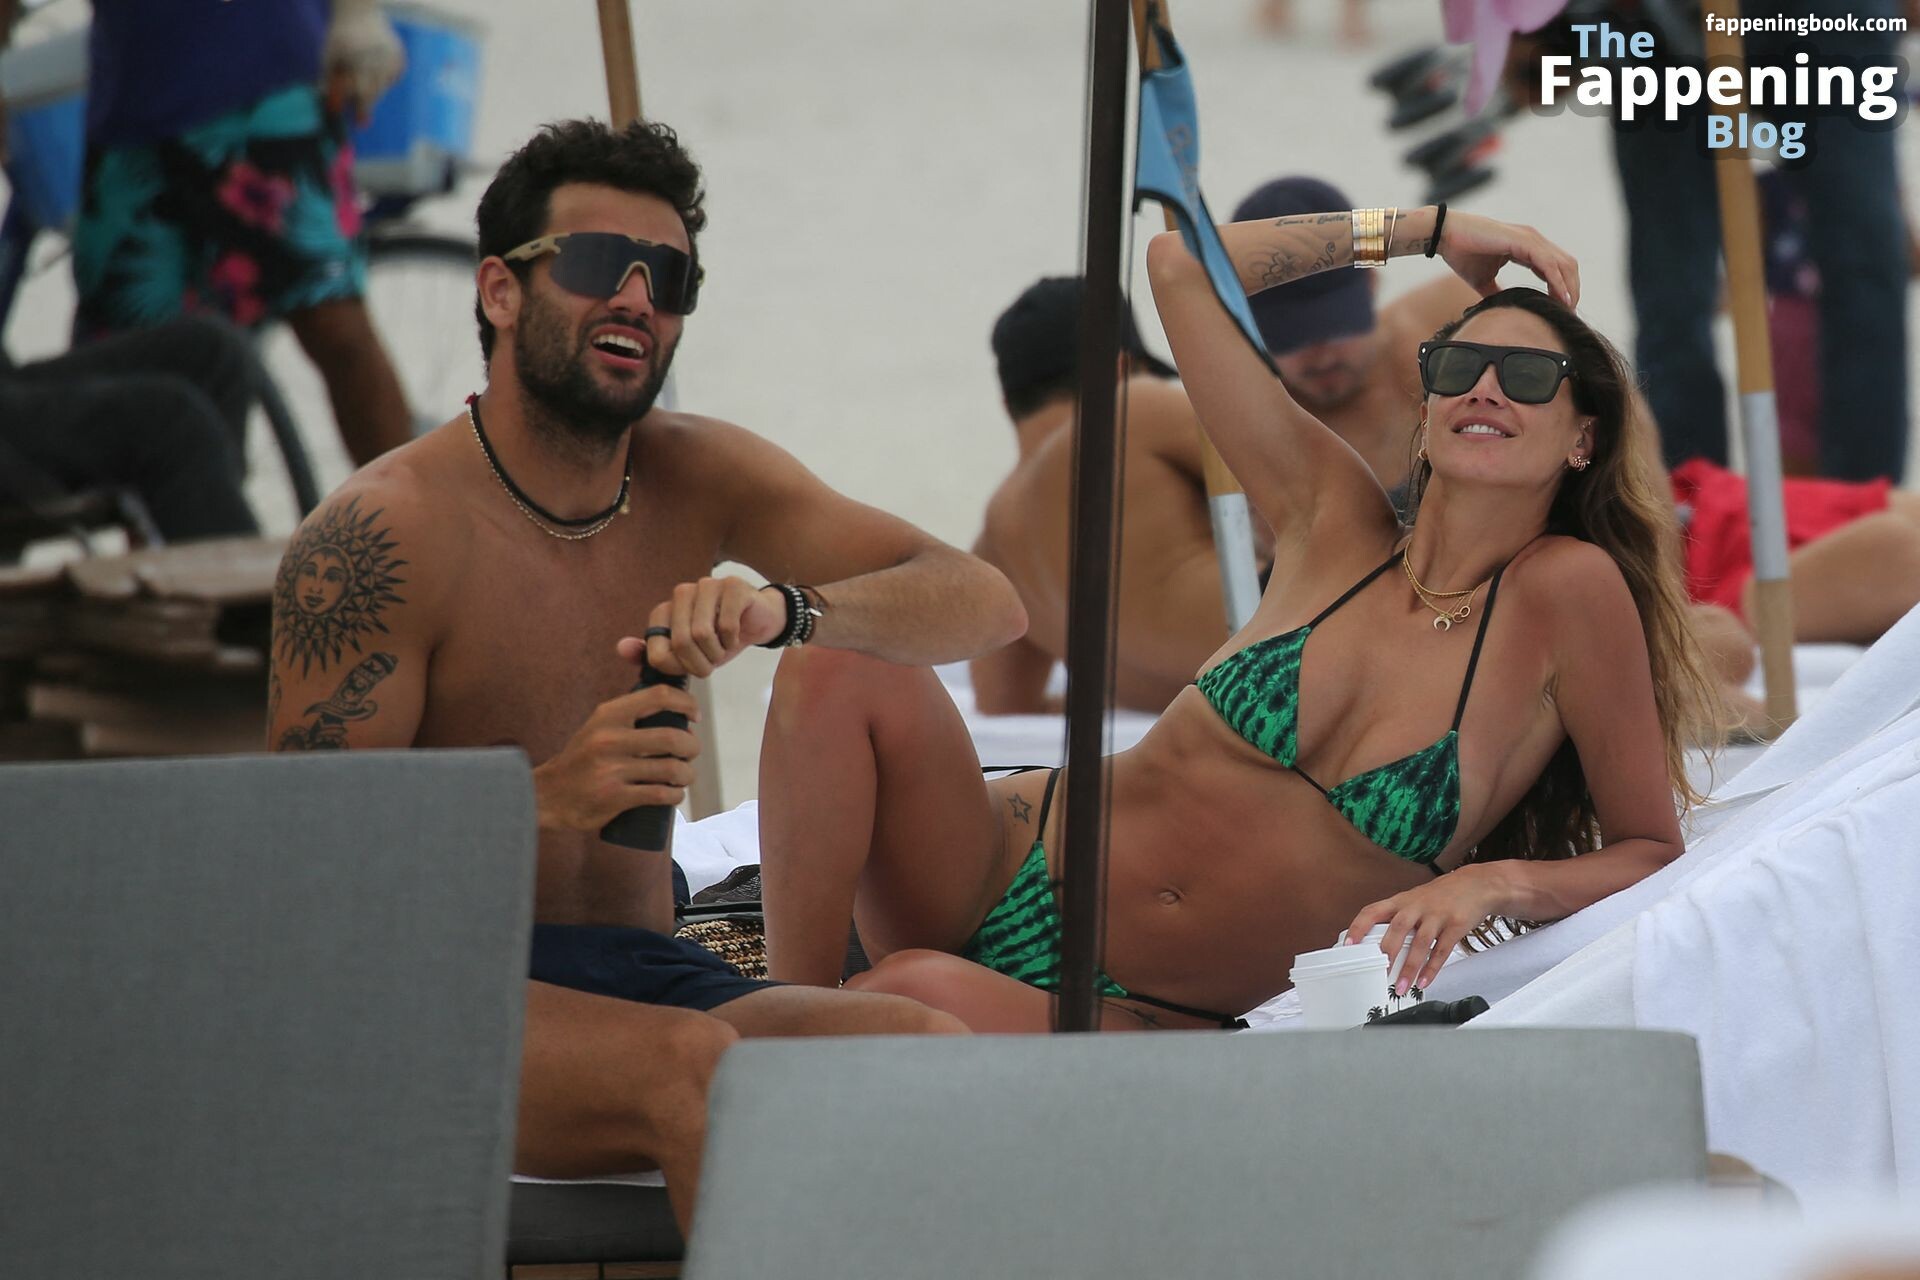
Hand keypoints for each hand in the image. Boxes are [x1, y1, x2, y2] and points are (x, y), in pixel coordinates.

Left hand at [322, 2, 405, 122]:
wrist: (360, 13)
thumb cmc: (340, 36)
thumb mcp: (329, 55)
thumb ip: (328, 79)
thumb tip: (328, 105)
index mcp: (358, 56)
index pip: (363, 90)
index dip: (361, 109)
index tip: (360, 124)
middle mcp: (378, 57)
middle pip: (376, 91)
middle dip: (366, 103)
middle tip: (360, 115)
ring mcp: (392, 57)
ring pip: (384, 87)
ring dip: (373, 90)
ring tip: (362, 74)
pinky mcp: (401, 58)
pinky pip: (392, 79)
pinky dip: (383, 80)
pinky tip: (375, 67)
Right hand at [532, 683, 701, 831]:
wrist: (548, 795)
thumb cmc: (582, 759)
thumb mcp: (599, 726)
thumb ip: (630, 715)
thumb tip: (678, 714)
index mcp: (609, 715)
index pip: (659, 696)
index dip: (686, 703)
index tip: (694, 716)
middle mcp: (610, 738)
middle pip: (673, 737)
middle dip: (692, 747)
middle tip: (691, 753)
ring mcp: (612, 769)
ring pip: (672, 769)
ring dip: (687, 775)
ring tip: (684, 776)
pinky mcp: (615, 797)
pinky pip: (661, 794)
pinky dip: (676, 795)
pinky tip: (674, 794)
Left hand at [624, 576, 786, 677]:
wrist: (759, 621)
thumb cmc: (720, 640)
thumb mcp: (688, 655)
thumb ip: (654, 655)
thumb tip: (621, 648)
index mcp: (664, 611)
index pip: (657, 652)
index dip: (678, 669)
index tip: (693, 668)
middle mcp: (681, 593)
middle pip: (680, 643)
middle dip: (700, 663)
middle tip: (712, 663)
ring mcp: (707, 585)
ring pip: (702, 634)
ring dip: (717, 652)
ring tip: (723, 648)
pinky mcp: (732, 586)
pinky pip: (726, 625)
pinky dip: (733, 640)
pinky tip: (736, 635)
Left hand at [1345, 862, 1513, 995]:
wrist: (1476, 884)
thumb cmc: (1439, 896)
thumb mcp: (1413, 900)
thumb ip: (1396, 918)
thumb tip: (1375, 944)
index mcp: (1401, 901)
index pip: (1373, 911)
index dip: (1358, 927)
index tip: (1348, 945)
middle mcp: (1416, 906)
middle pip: (1397, 928)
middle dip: (1386, 952)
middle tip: (1378, 973)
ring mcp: (1437, 915)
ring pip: (1420, 942)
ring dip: (1409, 967)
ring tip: (1401, 986)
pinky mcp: (1456, 925)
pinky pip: (1442, 950)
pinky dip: (1432, 968)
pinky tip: (1424, 981)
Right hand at [1435, 211, 1580, 310]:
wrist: (1445, 235)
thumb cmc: (1461, 253)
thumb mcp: (1483, 279)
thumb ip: (1496, 291)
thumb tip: (1501, 310)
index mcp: (1526, 247)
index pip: (1555, 267)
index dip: (1562, 287)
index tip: (1562, 308)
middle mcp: (1533, 240)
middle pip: (1566, 266)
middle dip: (1572, 288)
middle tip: (1570, 311)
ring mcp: (1530, 239)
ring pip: (1563, 264)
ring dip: (1569, 287)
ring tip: (1569, 307)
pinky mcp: (1524, 241)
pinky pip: (1549, 264)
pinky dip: (1557, 281)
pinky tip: (1560, 297)